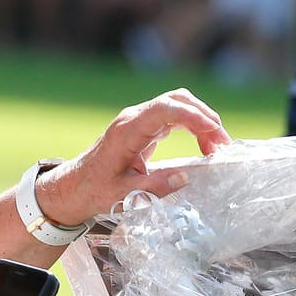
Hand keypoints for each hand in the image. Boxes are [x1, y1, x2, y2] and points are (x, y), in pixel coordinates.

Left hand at [36, 89, 230, 225]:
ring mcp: (138, 120)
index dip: (194, 117)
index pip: (166, 109)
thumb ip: (155, 187)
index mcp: (127, 131)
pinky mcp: (143, 127)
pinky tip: (203, 145)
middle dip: (205, 117)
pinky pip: (173, 116)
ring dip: (201, 120)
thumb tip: (186, 178)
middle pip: (177, 99)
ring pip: (178, 104)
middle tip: (222, 144)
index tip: (215, 134)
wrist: (73, 187)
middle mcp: (134, 119)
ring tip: (216, 146)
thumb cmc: (94, 191)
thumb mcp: (124, 195)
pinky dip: (193, 125)